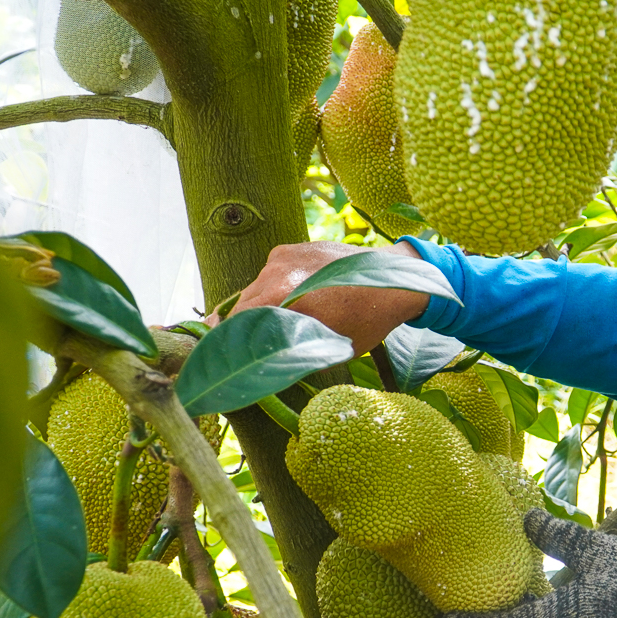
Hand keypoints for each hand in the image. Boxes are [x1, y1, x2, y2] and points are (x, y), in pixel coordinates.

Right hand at [215, 241, 431, 354]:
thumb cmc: (367, 320)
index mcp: (284, 298)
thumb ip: (291, 354)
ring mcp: (281, 257)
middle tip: (234, 346)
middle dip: (236, 327)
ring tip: (268, 324)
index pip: (236, 324)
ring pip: (255, 288)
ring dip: (258, 306)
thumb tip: (265, 370)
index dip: (227, 343)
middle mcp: (276, 273)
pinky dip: (274, 287)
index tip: (222, 358)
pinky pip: (270, 273)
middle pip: (240, 305)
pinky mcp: (289, 248)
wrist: (394, 279)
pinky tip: (290, 300)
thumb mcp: (329, 348)